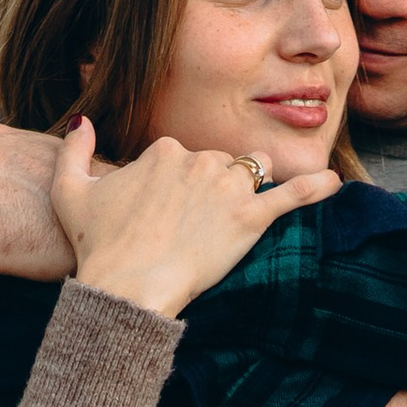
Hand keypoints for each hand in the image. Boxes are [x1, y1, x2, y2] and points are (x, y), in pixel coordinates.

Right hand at [53, 118, 339, 319]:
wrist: (126, 287)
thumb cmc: (97, 247)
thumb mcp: (71, 193)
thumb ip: (75, 150)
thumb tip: (82, 119)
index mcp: (164, 150)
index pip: (187, 158)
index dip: (183, 187)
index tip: (171, 216)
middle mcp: (198, 159)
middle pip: (222, 165)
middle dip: (216, 190)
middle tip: (198, 230)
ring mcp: (226, 188)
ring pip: (252, 176)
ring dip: (250, 192)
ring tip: (237, 220)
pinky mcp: (249, 219)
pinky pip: (291, 196)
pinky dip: (316, 188)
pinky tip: (335, 184)